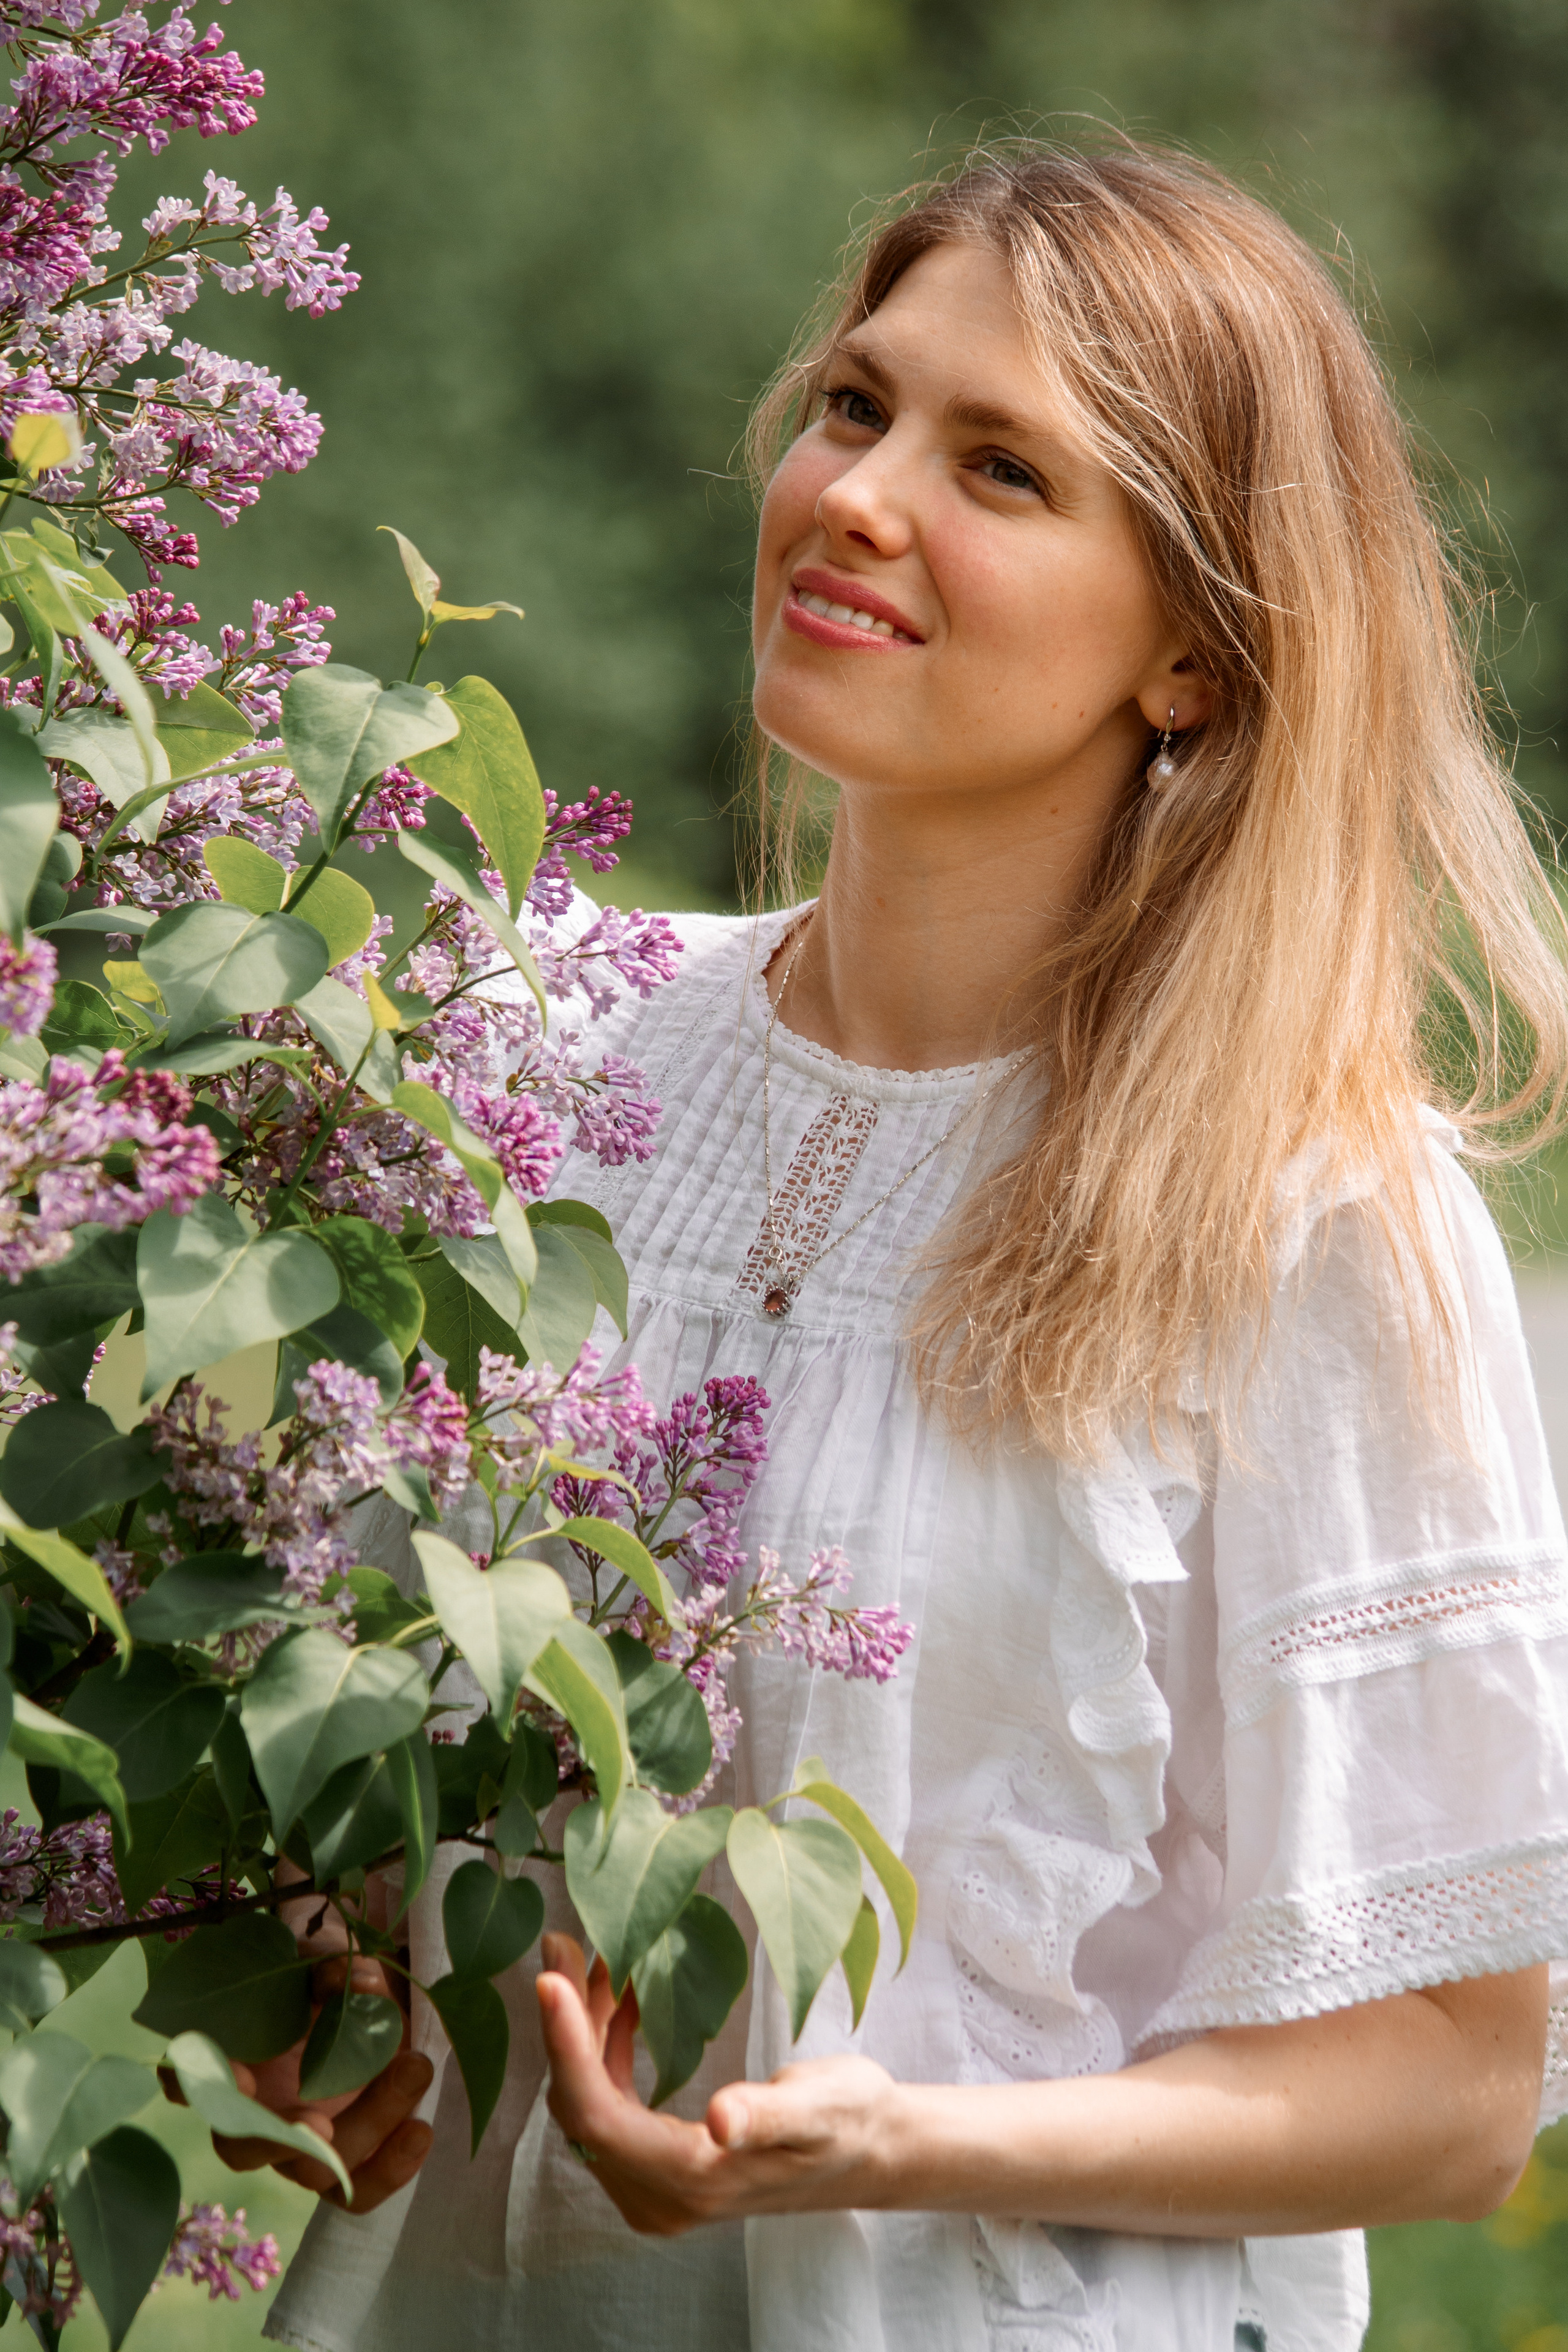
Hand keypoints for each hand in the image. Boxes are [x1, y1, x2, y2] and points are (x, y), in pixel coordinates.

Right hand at [161, 1952, 434, 2214]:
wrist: (368, 2006)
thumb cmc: (327, 1983)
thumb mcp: (327, 1964)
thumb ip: (334, 1970)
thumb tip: (359, 1985)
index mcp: (231, 2060)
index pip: (192, 2082)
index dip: (199, 2086)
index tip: (241, 2074)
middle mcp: (252, 2115)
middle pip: (245, 2148)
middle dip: (282, 2141)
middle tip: (322, 2125)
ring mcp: (296, 2148)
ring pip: (312, 2171)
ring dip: (366, 2127)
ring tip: (414, 2069)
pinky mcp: (343, 2166)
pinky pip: (358, 2191)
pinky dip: (389, 2170)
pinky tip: (419, 2131)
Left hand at [537, 1932, 904, 2234]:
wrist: (870, 2150)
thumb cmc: (851, 2118)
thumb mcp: (822, 2107)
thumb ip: (769, 2115)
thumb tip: (721, 2119)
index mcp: (691, 2180)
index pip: (598, 2116)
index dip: (565, 2049)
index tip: (549, 1979)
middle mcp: (659, 2197)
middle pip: (581, 2109)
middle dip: (564, 2026)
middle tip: (562, 1945)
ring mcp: (655, 2189)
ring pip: (589, 2106)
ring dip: (581, 2032)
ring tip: (588, 1958)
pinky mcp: (660, 2168)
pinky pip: (610, 2106)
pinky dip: (604, 2049)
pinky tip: (622, 1999)